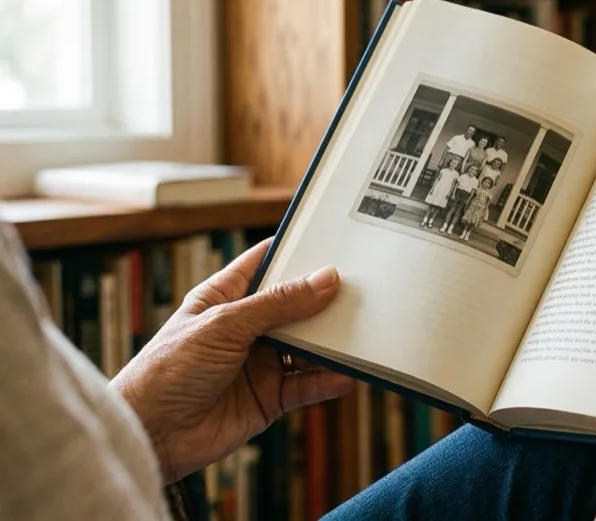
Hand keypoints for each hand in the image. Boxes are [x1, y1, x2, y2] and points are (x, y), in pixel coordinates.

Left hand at [110, 239, 355, 483]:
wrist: (149, 436)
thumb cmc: (166, 371)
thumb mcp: (224, 325)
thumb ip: (278, 304)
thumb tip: (325, 279)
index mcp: (226, 297)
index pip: (267, 263)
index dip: (297, 251)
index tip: (334, 242)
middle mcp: (246, 327)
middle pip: (296, 305)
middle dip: (326, 298)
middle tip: (362, 288)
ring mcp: (260, 363)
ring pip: (307, 346)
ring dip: (332, 341)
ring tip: (362, 332)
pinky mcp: (269, 397)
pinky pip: (307, 385)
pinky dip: (328, 380)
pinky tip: (346, 374)